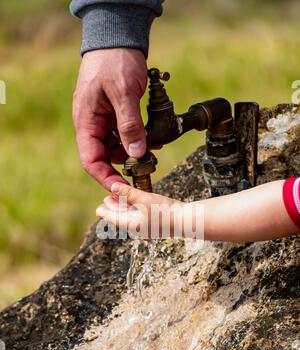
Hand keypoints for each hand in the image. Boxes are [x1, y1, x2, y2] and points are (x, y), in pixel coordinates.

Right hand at [73, 49, 147, 189]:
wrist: (118, 38)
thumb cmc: (115, 60)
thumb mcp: (123, 93)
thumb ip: (129, 125)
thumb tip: (136, 154)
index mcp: (86, 121)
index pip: (90, 160)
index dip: (105, 177)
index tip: (122, 188)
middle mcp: (92, 124)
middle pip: (104, 157)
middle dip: (123, 166)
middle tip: (145, 169)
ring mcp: (103, 120)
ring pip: (116, 148)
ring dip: (133, 153)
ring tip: (153, 154)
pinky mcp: (115, 115)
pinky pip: (124, 135)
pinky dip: (138, 140)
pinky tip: (153, 141)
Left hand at [96, 183, 184, 238]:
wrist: (186, 221)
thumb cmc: (165, 211)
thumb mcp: (144, 198)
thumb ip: (128, 193)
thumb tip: (113, 186)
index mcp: (132, 225)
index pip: (113, 219)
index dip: (105, 212)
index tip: (98, 208)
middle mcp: (137, 228)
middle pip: (121, 218)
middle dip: (114, 208)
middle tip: (106, 199)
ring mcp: (146, 227)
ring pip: (130, 216)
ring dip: (124, 207)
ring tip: (118, 198)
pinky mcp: (154, 224)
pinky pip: (139, 216)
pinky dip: (134, 209)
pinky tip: (135, 202)